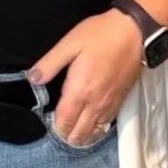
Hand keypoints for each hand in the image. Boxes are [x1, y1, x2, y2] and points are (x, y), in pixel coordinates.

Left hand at [28, 10, 143, 144]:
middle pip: (79, 134)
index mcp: (79, 91)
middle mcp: (95, 104)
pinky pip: (106, 125)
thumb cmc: (100, 35)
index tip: (49, 121)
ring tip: (73, 129)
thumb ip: (49, 64)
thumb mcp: (69, 43)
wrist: (135, 32)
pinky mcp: (121, 101)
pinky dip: (96, 129)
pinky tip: (91, 124)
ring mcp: (110, 104)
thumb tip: (32, 79)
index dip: (55, 127)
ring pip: (94, 133)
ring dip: (82, 135)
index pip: (64, 122)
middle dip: (67, 135)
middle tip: (60, 126)